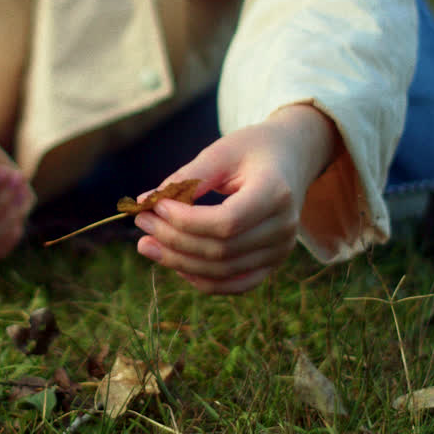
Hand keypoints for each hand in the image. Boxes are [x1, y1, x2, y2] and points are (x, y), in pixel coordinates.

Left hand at [133, 104, 336, 293]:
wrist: (291, 158)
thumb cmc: (253, 149)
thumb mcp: (222, 152)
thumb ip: (186, 177)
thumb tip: (144, 202)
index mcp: (275, 193)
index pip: (227, 222)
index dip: (185, 221)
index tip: (155, 206)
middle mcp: (283, 228)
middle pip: (221, 250)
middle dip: (174, 239)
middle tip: (142, 222)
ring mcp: (281, 250)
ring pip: (222, 271)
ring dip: (179, 262)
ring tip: (147, 244)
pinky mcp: (272, 263)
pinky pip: (234, 284)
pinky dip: (202, 279)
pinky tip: (175, 263)